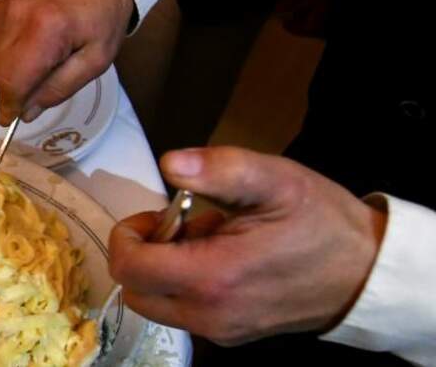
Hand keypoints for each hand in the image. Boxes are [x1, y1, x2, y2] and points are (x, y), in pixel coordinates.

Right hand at [0, 0, 133, 124]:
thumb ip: (59, 89)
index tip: (11, 120)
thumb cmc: (103, 18)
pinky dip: (11, 54)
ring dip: (13, 72)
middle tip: (38, 92)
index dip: (10, 105)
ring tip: (44, 61)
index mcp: (46, 28)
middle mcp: (17, 14)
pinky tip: (35, 45)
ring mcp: (5, 8)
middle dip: (14, 91)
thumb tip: (26, 111)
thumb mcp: (95, 62)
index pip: (12, 80)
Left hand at [110, 147, 386, 344]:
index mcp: (213, 277)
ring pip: (156, 303)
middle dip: (144, 252)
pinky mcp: (231, 335)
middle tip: (183, 223)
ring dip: (165, 268)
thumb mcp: (275, 180)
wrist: (369, 273)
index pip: (130, 267)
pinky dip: (185, 284)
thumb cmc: (321, 222)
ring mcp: (220, 330)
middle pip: (135, 290)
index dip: (129, 234)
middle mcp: (209, 314)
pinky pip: (183, 311)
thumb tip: (170, 163)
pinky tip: (222, 257)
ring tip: (210, 237)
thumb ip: (219, 170)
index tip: (159, 212)